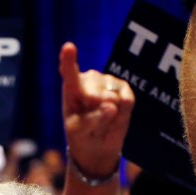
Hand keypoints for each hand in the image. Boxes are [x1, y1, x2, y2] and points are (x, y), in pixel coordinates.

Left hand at [59, 42, 133, 177]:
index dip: (68, 60)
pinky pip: (126, 102)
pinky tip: (115, 116)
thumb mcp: (78, 132)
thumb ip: (90, 120)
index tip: (68, 47)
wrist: (98, 146)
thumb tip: (111, 106)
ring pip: (111, 99)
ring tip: (102, 120)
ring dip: (108, 116)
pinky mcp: (125, 89)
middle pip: (93, 95)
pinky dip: (122, 115)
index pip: (69, 72)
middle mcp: (89, 79)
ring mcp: (108, 81)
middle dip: (94, 113)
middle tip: (91, 121)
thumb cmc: (81, 135)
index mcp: (71, 88)